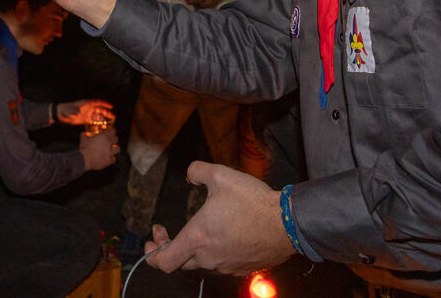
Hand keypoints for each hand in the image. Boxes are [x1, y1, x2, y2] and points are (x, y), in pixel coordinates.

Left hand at [56, 99, 114, 125]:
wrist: (61, 114)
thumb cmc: (65, 110)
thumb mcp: (69, 110)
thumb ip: (73, 112)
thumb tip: (77, 113)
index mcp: (86, 104)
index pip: (97, 102)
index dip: (104, 104)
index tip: (111, 107)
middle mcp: (88, 108)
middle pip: (99, 110)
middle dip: (106, 113)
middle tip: (113, 117)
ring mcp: (87, 114)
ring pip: (97, 116)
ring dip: (103, 119)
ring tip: (109, 123)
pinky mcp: (85, 119)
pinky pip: (93, 121)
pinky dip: (97, 124)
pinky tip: (101, 128)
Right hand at [79, 126, 119, 170]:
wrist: (85, 159)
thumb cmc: (84, 149)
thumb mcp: (83, 140)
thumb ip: (84, 135)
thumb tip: (83, 134)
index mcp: (103, 136)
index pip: (113, 131)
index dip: (112, 131)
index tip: (111, 132)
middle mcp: (108, 143)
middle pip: (116, 139)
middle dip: (114, 139)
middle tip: (111, 140)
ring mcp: (109, 152)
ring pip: (118, 149)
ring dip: (115, 149)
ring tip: (112, 150)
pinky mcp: (109, 160)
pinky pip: (114, 159)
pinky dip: (112, 158)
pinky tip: (109, 158)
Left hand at [144, 161, 296, 275]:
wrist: (288, 222)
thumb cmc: (253, 201)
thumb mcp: (220, 175)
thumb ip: (197, 171)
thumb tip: (189, 175)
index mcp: (198, 238)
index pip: (163, 261)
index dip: (152, 254)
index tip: (152, 239)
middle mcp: (209, 257)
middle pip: (180, 262)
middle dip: (170, 248)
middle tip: (168, 233)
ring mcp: (227, 265)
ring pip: (202, 263)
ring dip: (194, 250)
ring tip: (200, 229)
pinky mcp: (243, 268)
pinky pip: (222, 263)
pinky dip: (216, 252)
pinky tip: (224, 234)